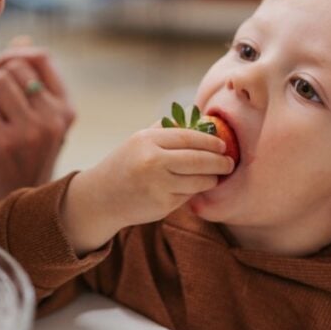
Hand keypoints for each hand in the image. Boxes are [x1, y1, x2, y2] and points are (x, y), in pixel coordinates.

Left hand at [0, 40, 75, 203]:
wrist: (9, 198)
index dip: (17, 54)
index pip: (42, 58)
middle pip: (15, 68)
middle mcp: (53, 119)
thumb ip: (35, 79)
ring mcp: (29, 132)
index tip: (2, 64)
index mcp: (67, 109)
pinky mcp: (3, 143)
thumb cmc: (24, 151)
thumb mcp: (41, 117)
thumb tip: (23, 41)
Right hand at [61, 127, 232, 254]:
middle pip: (199, 159)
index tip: (223, 144)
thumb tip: (203, 124)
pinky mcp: (162, 205)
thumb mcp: (140, 140)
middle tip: (229, 162)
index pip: (188, 137)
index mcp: (147, 140)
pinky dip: (194, 192)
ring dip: (211, 179)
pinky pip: (188, 196)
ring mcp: (157, 185)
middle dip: (219, 162)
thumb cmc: (126, 164)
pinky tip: (192, 188)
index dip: (210, 141)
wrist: (101, 197)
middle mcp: (152, 162)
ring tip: (214, 176)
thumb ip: (168, 130)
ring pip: (198, 181)